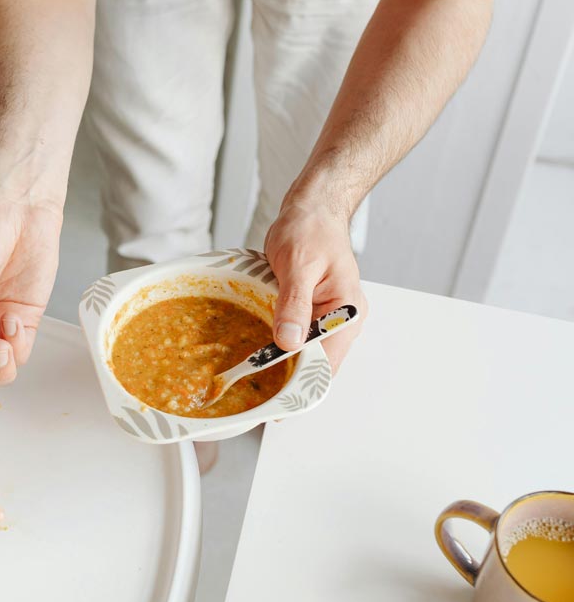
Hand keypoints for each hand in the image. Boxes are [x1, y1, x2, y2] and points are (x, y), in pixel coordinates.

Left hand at [264, 200, 367, 372]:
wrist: (310, 211)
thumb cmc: (310, 230)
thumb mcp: (298, 266)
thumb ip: (295, 304)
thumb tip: (290, 341)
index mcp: (348, 311)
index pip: (328, 361)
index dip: (302, 379)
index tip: (274, 390)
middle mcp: (342, 319)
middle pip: (317, 362)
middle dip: (288, 374)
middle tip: (256, 384)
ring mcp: (327, 317)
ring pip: (305, 352)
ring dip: (281, 359)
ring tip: (253, 370)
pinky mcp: (311, 312)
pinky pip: (297, 336)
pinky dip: (279, 343)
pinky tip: (259, 347)